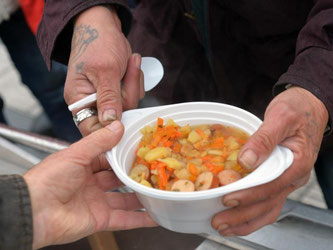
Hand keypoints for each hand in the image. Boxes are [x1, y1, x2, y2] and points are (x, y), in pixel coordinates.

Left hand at [24, 121, 155, 248]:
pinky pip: (124, 219)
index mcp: (83, 165)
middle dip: (135, 175)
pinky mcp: (99, 219)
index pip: (109, 158)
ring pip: (125, 199)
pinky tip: (154, 215)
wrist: (33, 211)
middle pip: (119, 178)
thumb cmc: (48, 179)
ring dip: (141, 196)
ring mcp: (96, 202)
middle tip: (155, 170)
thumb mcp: (76, 154)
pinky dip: (139, 219)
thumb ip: (99, 141)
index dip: (124, 154)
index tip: (141, 150)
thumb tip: (117, 126)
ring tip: (159, 191)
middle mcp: (91, 183)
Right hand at [64, 5, 143, 135]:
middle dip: (127, 94)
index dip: (108, 129)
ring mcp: (106, 97)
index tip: (123, 122)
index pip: (91, 128)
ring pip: (129, 106)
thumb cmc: (98, 43)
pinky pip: (134, 96)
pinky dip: (136, 81)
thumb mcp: (105, 70)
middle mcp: (91, 102)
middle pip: (116, 118)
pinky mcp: (118, 92)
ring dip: (133, 84)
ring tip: (130, 63)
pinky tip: (131, 64)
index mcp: (79, 99)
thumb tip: (110, 123)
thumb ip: (108, 97)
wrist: (104, 26)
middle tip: (128, 72)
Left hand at [212, 86, 327, 235]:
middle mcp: (293, 176)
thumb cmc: (297, 109)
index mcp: (297, 163)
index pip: (271, 186)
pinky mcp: (278, 178)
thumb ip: (265, 138)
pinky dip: (252, 213)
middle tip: (218, 222)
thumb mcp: (281, 117)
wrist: (307, 106)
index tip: (227, 199)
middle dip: (241, 216)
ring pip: (268, 208)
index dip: (248, 195)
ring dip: (245, 220)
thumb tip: (246, 160)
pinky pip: (267, 201)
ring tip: (223, 227)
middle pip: (267, 203)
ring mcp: (286, 179)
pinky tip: (237, 217)